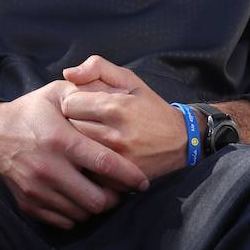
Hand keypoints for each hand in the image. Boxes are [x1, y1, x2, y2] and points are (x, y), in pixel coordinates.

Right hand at [0, 81, 150, 228]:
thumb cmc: (30, 111)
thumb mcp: (56, 93)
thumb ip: (86, 92)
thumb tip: (117, 95)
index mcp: (60, 139)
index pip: (104, 164)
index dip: (129, 176)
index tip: (142, 182)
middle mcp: (48, 168)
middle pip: (96, 200)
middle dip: (114, 198)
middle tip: (119, 190)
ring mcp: (37, 190)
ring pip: (82, 214)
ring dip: (95, 206)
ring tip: (99, 193)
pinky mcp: (28, 204)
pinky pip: (63, 221)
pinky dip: (76, 214)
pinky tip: (78, 198)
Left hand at [59, 55, 189, 179]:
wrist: (182, 141)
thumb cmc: (150, 106)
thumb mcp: (129, 79)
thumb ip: (97, 68)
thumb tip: (67, 74)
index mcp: (116, 107)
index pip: (69, 104)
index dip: (74, 102)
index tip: (83, 105)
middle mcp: (115, 135)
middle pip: (70, 127)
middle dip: (74, 122)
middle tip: (87, 121)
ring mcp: (116, 161)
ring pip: (76, 149)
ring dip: (79, 142)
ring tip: (92, 136)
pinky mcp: (118, 181)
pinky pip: (87, 170)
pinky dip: (88, 163)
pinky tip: (98, 155)